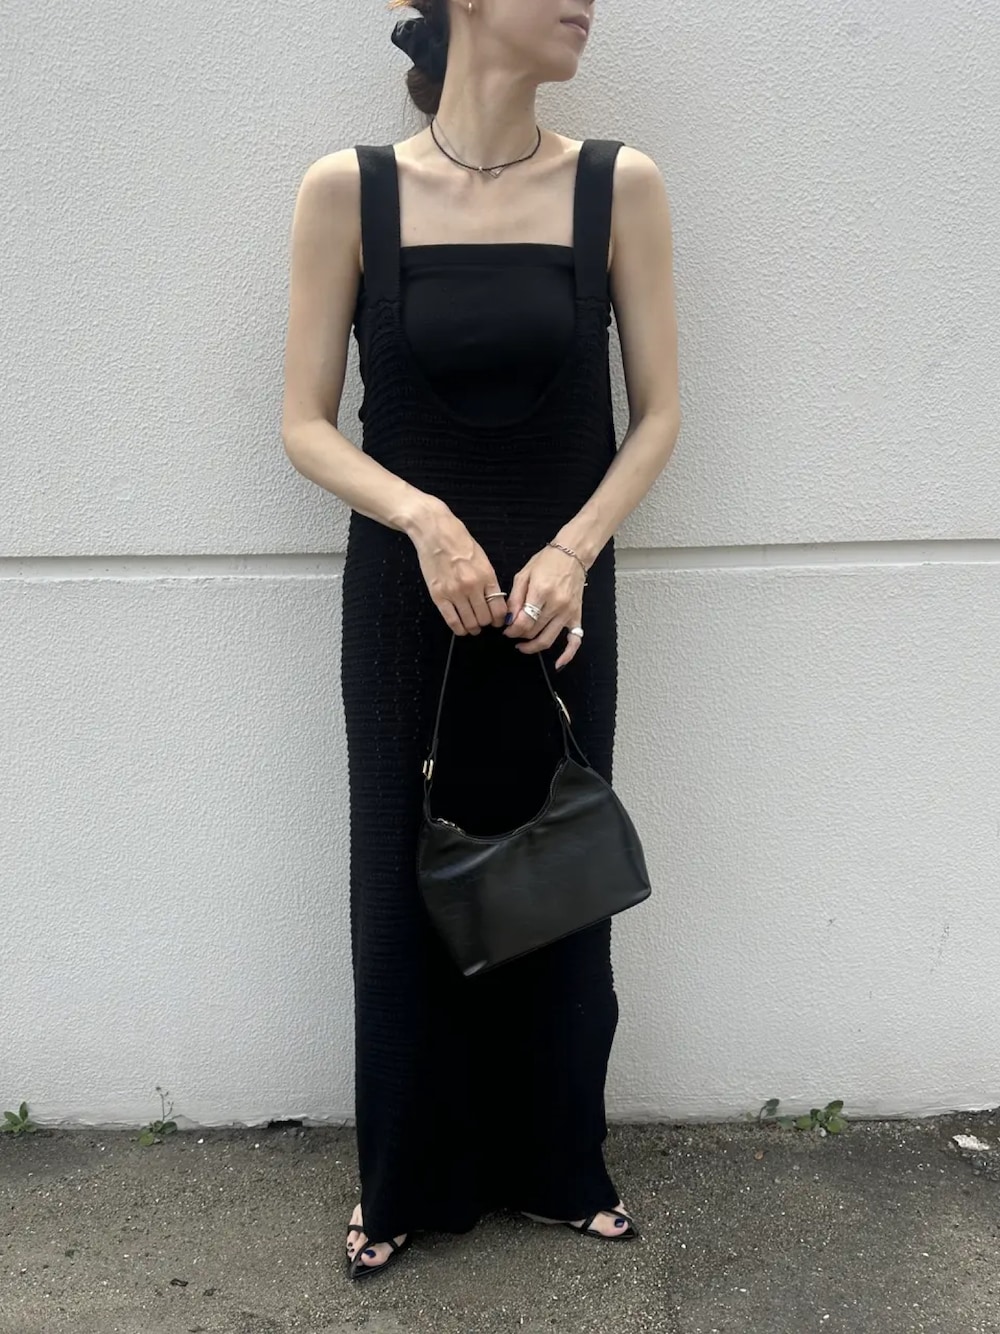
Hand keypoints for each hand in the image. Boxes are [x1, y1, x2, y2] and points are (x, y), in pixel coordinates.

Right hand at [410, 505, 507, 634]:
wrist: (436, 533)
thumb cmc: (460, 543)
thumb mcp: (483, 560)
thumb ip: (489, 581)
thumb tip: (495, 602)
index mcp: (486, 576)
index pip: (499, 608)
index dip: (499, 619)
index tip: (497, 620)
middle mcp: (472, 587)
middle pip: (484, 618)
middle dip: (486, 624)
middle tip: (484, 623)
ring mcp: (454, 593)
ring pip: (469, 622)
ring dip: (473, 628)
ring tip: (473, 627)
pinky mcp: (438, 596)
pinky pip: (451, 620)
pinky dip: (458, 629)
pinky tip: (461, 629)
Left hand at [503, 546, 585, 669]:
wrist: (572, 554)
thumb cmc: (546, 561)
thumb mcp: (523, 575)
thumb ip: (515, 598)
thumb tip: (508, 620)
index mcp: (541, 592)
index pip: (524, 622)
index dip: (512, 630)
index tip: (506, 629)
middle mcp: (556, 604)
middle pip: (533, 632)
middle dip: (519, 635)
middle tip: (511, 632)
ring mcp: (568, 612)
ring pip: (548, 639)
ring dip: (533, 647)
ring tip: (522, 645)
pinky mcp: (576, 616)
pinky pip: (575, 640)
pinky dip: (567, 655)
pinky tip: (557, 664)